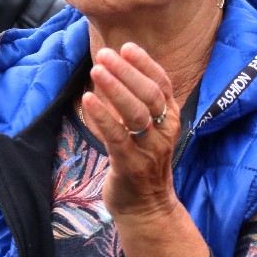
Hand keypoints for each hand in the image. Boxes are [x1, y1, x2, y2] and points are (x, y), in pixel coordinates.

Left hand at [78, 44, 181, 225]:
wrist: (146, 209)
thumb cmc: (141, 162)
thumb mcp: (145, 129)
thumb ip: (134, 103)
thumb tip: (112, 70)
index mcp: (169, 119)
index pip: (162, 85)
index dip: (145, 64)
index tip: (126, 47)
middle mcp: (163, 132)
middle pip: (149, 95)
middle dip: (127, 72)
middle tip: (105, 54)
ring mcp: (148, 149)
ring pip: (135, 113)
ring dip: (115, 89)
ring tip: (96, 70)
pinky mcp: (130, 165)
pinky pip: (116, 136)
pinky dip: (102, 116)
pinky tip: (88, 100)